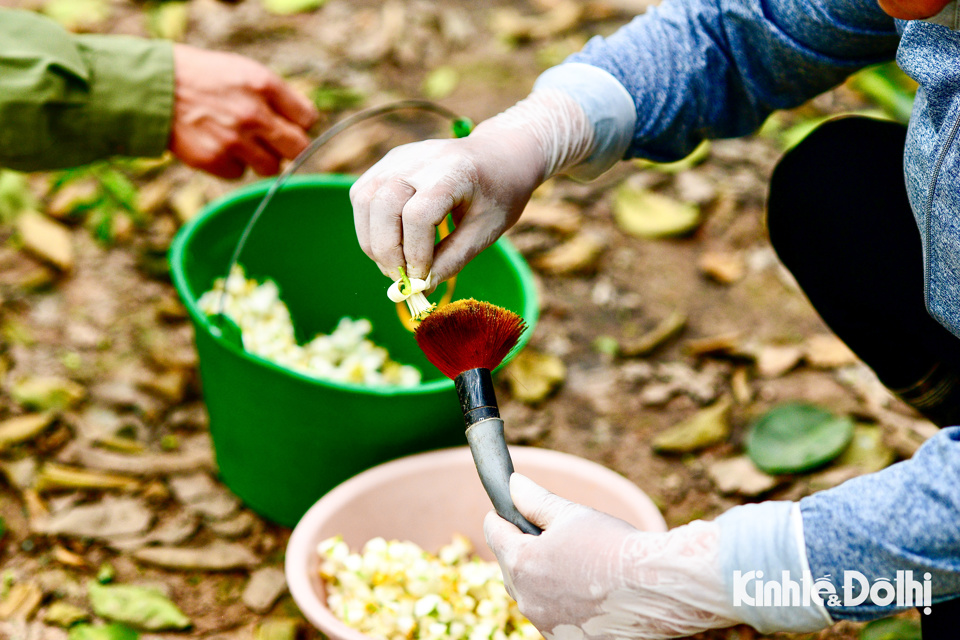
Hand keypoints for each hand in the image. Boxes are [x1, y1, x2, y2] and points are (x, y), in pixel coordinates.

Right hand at [169, 44, 318, 178]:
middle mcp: (253, 113)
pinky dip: (232, 164)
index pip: (308, 118)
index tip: (287, 123)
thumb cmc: (203, 78)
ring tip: (240, 141)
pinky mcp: (215, 159)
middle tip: (272, 140)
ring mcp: (234, 140)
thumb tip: (304, 123)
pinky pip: (240, 174)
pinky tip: (218, 146)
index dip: (299, 122)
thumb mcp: (242, 71)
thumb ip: (275, 96)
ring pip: (272, 167)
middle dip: (289, 146)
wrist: (152, 88)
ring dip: (261, 158)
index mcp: (263, 85)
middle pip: (299, 148)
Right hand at [349, 127, 543, 285]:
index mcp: (452, 172)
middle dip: (387, 251)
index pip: (418, 216)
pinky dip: (369, 226)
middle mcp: (419, 159)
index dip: (415, 253)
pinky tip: (390, 243)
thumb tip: (422, 287)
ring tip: (394, 264)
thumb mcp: (486, 231)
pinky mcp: (388, 162)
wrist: (499, 155)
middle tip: (402, 278)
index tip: (423, 278)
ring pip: (364, 199)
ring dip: (372, 240)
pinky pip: (363, 195)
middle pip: (382, 205)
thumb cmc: (499, 194)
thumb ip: (453, 258)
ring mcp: (399, 157)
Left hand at [484, 474, 740, 639]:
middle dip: (521, 548)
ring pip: (531, 594)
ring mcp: (546, 623)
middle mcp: (527, 599)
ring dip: (539, 577)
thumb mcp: (572, 515)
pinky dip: (559, 601)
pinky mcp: (566, 639)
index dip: (500, 516)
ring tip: (571, 562)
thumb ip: (536, 501)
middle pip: (511, 566)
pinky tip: (582, 588)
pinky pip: (551, 616)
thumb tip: (512, 485)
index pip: (495, 533)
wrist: (657, 588)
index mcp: (523, 562)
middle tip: (543, 533)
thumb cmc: (614, 546)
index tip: (505, 509)